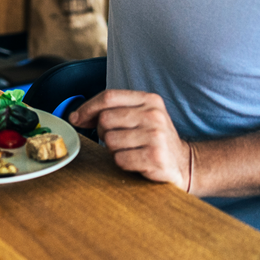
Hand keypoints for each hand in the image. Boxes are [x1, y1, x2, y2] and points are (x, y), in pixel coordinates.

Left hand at [68, 89, 192, 191]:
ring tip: (130, 150)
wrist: (184, 163)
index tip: (76, 118)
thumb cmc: (153, 138)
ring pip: (110, 140)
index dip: (87, 107)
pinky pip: (120, 159)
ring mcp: (156, 136)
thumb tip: (75, 117)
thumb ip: (111, 110)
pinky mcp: (155, 157)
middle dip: (103, 132)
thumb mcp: (139, 116)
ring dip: (114, 150)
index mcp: (149, 100)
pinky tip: (136, 161)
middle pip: (105, 119)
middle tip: (117, 139)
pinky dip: (123, 162)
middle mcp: (154, 115)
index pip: (108, 97)